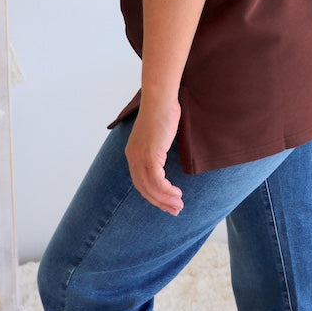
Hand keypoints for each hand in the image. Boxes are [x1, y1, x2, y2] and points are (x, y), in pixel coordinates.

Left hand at [125, 96, 183, 213]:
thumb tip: (165, 155)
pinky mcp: (150, 155)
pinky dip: (167, 190)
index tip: (166, 202)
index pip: (140, 182)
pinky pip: (157, 180)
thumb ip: (157, 146)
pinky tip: (176, 193)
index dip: (153, 195)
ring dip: (165, 199)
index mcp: (132, 153)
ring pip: (151, 187)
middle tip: (174, 210)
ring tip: (178, 205)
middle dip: (159, 202)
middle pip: (144, 189)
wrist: (160, 100)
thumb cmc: (162, 112)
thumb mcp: (157, 134)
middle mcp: (133, 157)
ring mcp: (140, 157)